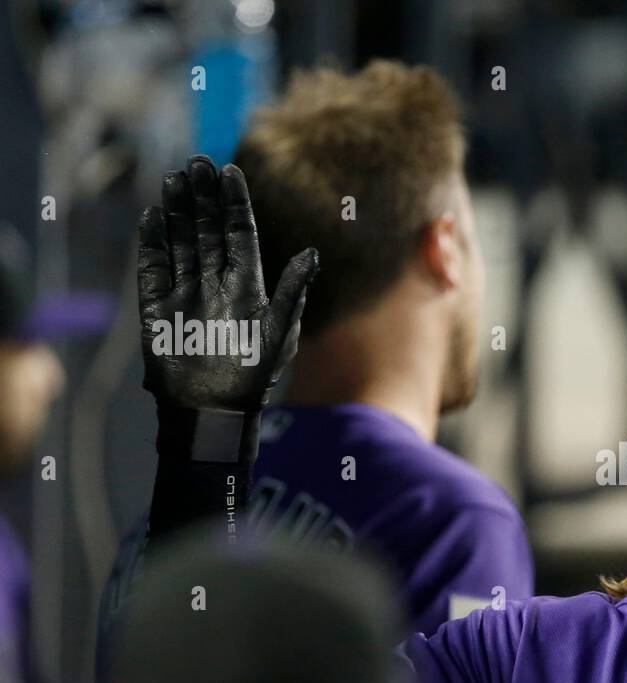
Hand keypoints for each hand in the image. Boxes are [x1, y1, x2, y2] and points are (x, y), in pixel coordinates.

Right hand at [137, 155, 317, 411]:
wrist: (210, 412)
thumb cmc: (251, 376)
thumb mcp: (278, 333)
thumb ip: (293, 291)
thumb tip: (312, 253)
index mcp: (247, 287)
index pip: (241, 235)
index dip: (235, 204)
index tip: (229, 172)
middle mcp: (216, 285)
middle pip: (209, 232)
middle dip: (203, 198)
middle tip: (197, 162)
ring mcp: (186, 294)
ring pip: (181, 243)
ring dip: (177, 211)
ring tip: (175, 178)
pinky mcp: (158, 308)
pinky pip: (154, 269)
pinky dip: (151, 243)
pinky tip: (152, 216)